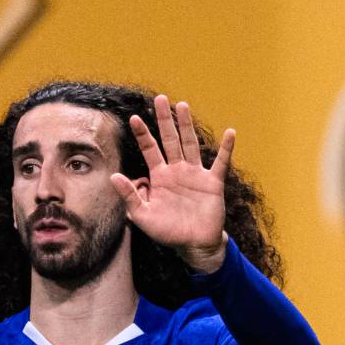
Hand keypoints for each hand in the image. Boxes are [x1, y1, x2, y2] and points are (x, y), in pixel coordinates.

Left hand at [110, 94, 232, 272]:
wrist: (194, 246)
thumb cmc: (168, 232)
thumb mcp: (143, 216)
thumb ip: (129, 196)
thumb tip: (113, 175)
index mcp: (160, 177)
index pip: (150, 150)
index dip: (143, 134)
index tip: (134, 118)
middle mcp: (177, 170)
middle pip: (170, 139)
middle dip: (164, 120)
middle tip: (160, 99)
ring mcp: (196, 175)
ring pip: (190, 144)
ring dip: (187, 126)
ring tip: (182, 105)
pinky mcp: (212, 183)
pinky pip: (220, 162)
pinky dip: (226, 149)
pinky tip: (230, 133)